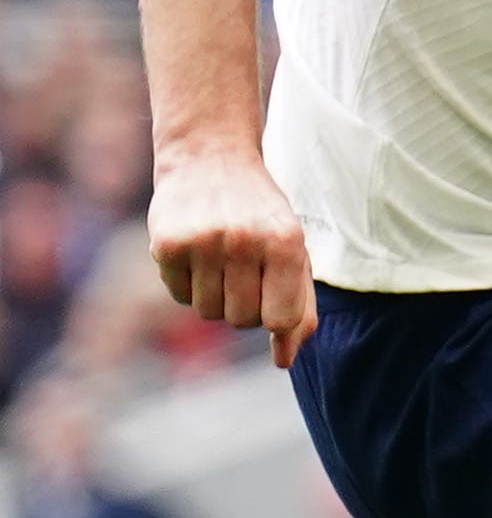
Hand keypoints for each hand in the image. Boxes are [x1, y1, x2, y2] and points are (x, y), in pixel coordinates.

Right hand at [149, 146, 314, 366]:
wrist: (209, 156)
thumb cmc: (260, 214)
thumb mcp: (293, 251)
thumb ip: (299, 307)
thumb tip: (283, 361)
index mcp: (286, 243)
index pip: (281, 320)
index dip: (274, 318)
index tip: (271, 295)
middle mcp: (244, 241)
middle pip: (243, 320)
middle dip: (245, 305)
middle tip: (245, 270)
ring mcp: (203, 242)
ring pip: (209, 313)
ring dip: (215, 296)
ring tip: (221, 259)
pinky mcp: (166, 244)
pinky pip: (180, 296)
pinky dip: (188, 284)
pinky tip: (196, 253)